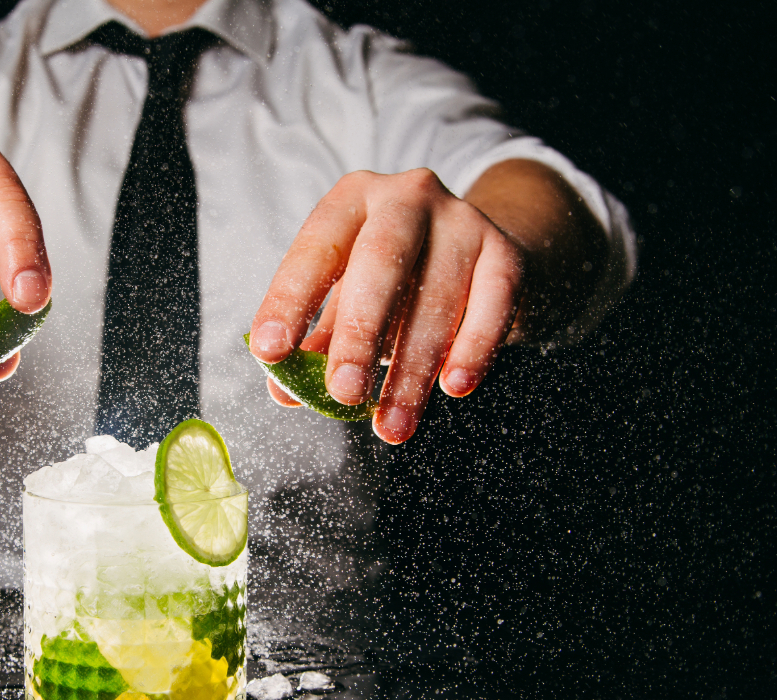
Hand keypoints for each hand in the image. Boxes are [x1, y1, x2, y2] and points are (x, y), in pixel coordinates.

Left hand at [249, 168, 525, 443]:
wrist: (478, 251)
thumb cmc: (395, 279)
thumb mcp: (347, 298)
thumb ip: (316, 342)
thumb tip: (284, 391)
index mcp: (352, 199)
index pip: (316, 248)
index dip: (290, 301)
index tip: (270, 352)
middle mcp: (407, 197)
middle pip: (380, 263)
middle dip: (358, 334)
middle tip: (343, 394)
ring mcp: (462, 219)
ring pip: (437, 298)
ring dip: (412, 370)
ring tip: (391, 425)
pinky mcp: (506, 251)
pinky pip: (493, 302)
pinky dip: (473, 348)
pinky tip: (453, 387)